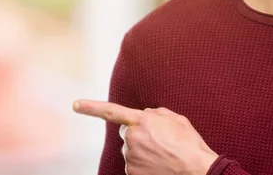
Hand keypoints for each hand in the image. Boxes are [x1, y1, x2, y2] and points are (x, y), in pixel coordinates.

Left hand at [73, 99, 218, 174]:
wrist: (196, 170)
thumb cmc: (188, 144)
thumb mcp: (175, 119)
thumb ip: (155, 113)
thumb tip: (146, 116)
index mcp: (141, 121)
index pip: (111, 112)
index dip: (91, 107)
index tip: (75, 104)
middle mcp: (132, 139)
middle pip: (127, 133)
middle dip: (138, 134)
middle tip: (158, 140)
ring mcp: (131, 158)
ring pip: (131, 150)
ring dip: (142, 150)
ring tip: (163, 153)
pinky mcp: (132, 173)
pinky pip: (134, 165)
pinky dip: (144, 164)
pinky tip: (159, 164)